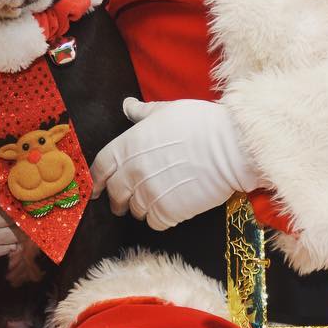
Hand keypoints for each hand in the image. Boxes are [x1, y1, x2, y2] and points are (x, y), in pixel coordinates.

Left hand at [90, 98, 264, 231]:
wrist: (230, 147)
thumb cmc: (201, 123)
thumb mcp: (167, 110)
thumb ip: (142, 112)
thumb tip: (127, 105)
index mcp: (129, 146)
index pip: (100, 168)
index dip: (98, 179)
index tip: (99, 187)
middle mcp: (133, 172)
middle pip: (115, 194)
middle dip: (118, 200)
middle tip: (124, 203)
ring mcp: (149, 194)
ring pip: (135, 210)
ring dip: (141, 208)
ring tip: (154, 202)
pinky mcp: (167, 212)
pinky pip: (154, 222)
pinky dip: (159, 218)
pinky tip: (170, 209)